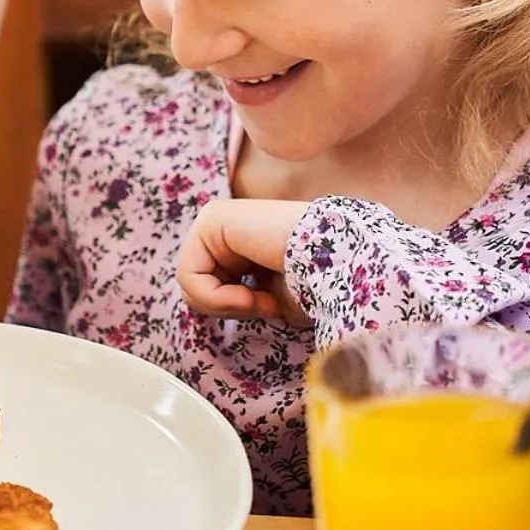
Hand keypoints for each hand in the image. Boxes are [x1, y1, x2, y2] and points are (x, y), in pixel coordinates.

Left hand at [177, 199, 313, 325]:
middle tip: (266, 305)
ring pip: (190, 285)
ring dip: (228, 306)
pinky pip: (189, 275)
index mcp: (239, 243)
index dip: (238, 311)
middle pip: (195, 288)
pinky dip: (216, 298)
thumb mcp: (268, 300)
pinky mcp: (212, 218)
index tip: (273, 307)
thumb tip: (202, 302)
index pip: (210, 291)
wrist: (340, 267)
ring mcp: (216, 218)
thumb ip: (234, 298)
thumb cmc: (316, 287)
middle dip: (229, 308)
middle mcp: (224, 227)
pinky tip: (250, 294)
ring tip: (261, 299)